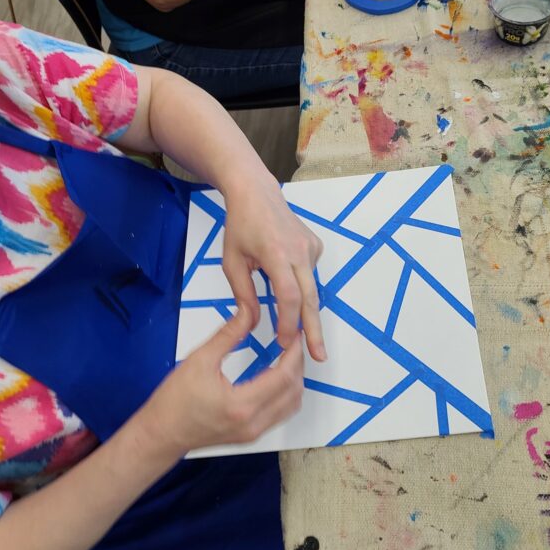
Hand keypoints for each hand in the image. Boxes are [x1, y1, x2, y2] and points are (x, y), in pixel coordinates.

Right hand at [141, 318, 304, 455]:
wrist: (160, 435)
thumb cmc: (174, 399)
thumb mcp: (200, 360)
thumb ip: (228, 335)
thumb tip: (248, 311)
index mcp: (241, 404)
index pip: (284, 377)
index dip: (294, 353)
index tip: (295, 334)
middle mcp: (253, 423)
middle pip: (294, 392)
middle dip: (299, 365)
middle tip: (294, 341)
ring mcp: (253, 433)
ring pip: (291, 406)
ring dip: (295, 381)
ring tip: (289, 356)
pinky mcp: (251, 436)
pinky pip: (280, 415)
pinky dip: (286, 394)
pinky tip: (278, 376)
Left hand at [221, 178, 326, 359]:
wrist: (256, 192)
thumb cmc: (239, 225)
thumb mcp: (231, 261)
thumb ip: (243, 294)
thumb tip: (253, 324)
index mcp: (275, 253)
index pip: (289, 295)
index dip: (289, 322)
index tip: (285, 343)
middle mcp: (299, 251)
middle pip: (310, 297)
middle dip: (314, 330)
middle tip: (318, 357)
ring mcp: (311, 247)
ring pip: (311, 288)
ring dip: (306, 312)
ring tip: (304, 335)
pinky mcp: (316, 246)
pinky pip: (310, 275)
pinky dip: (302, 287)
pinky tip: (287, 278)